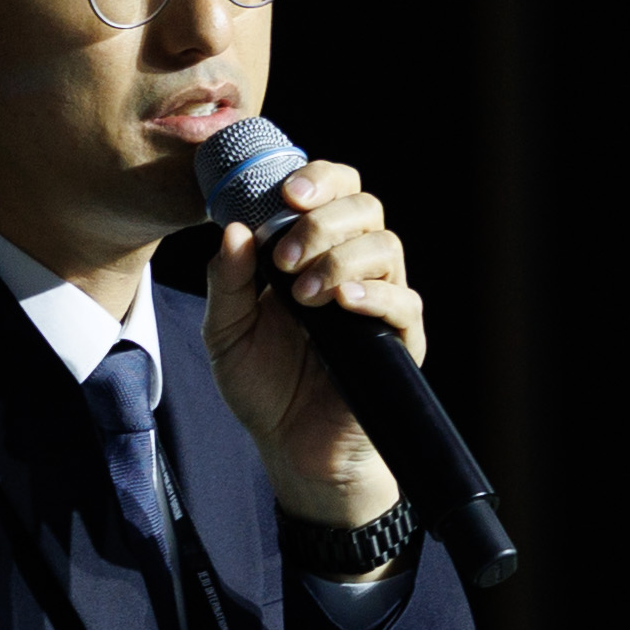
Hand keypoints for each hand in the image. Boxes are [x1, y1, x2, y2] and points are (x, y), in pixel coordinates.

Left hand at [196, 153, 421, 528]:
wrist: (290, 449)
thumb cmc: (262, 385)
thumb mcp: (225, 331)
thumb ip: (226, 282)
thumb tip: (234, 230)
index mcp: (314, 251)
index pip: (335, 191)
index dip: (318, 180)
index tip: (285, 195)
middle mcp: (353, 267)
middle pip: (366, 207)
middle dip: (323, 221)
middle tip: (284, 258)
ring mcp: (380, 302)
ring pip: (386, 248)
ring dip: (341, 259)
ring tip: (303, 295)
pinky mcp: (399, 341)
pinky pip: (404, 302)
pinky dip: (373, 295)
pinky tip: (340, 303)